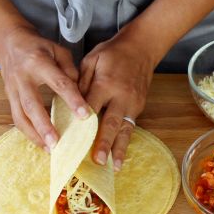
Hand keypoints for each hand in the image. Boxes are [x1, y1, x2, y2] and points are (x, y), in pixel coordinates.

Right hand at [0, 25, 89, 150]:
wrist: (9, 42)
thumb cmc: (38, 47)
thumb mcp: (58, 50)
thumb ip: (70, 70)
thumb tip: (79, 93)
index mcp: (39, 62)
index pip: (58, 83)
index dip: (72, 99)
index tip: (85, 115)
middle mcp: (22, 77)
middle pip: (32, 104)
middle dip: (44, 125)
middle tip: (57, 143)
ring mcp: (12, 89)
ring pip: (20, 116)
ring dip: (34, 135)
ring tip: (49, 149)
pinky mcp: (8, 97)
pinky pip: (16, 119)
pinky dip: (28, 133)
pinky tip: (41, 143)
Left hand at [79, 35, 155, 170]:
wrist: (142, 47)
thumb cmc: (113, 52)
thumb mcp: (92, 59)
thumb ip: (81, 81)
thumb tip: (72, 102)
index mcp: (106, 83)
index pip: (91, 106)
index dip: (81, 123)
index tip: (71, 139)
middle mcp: (121, 96)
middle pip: (111, 123)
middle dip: (104, 143)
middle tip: (97, 160)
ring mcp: (133, 103)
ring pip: (125, 129)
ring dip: (119, 149)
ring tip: (114, 167)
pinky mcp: (139, 107)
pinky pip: (130, 126)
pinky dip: (124, 141)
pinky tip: (119, 156)